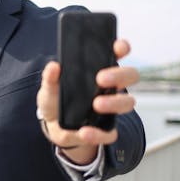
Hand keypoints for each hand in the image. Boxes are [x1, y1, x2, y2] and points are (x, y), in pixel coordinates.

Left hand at [36, 39, 138, 163]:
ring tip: (96, 105)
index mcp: (99, 69)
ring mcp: (111, 107)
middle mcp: (110, 87)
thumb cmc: (56, 99)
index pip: (117, 53)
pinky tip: (85, 131)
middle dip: (119, 75)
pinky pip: (110, 132)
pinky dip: (99, 133)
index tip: (119, 47)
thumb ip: (50, 77)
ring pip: (127, 103)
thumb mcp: (49, 86)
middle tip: (101, 78)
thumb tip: (54, 67)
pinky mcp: (105, 128)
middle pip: (130, 75)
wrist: (53, 126)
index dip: (122, 48)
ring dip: (114, 103)